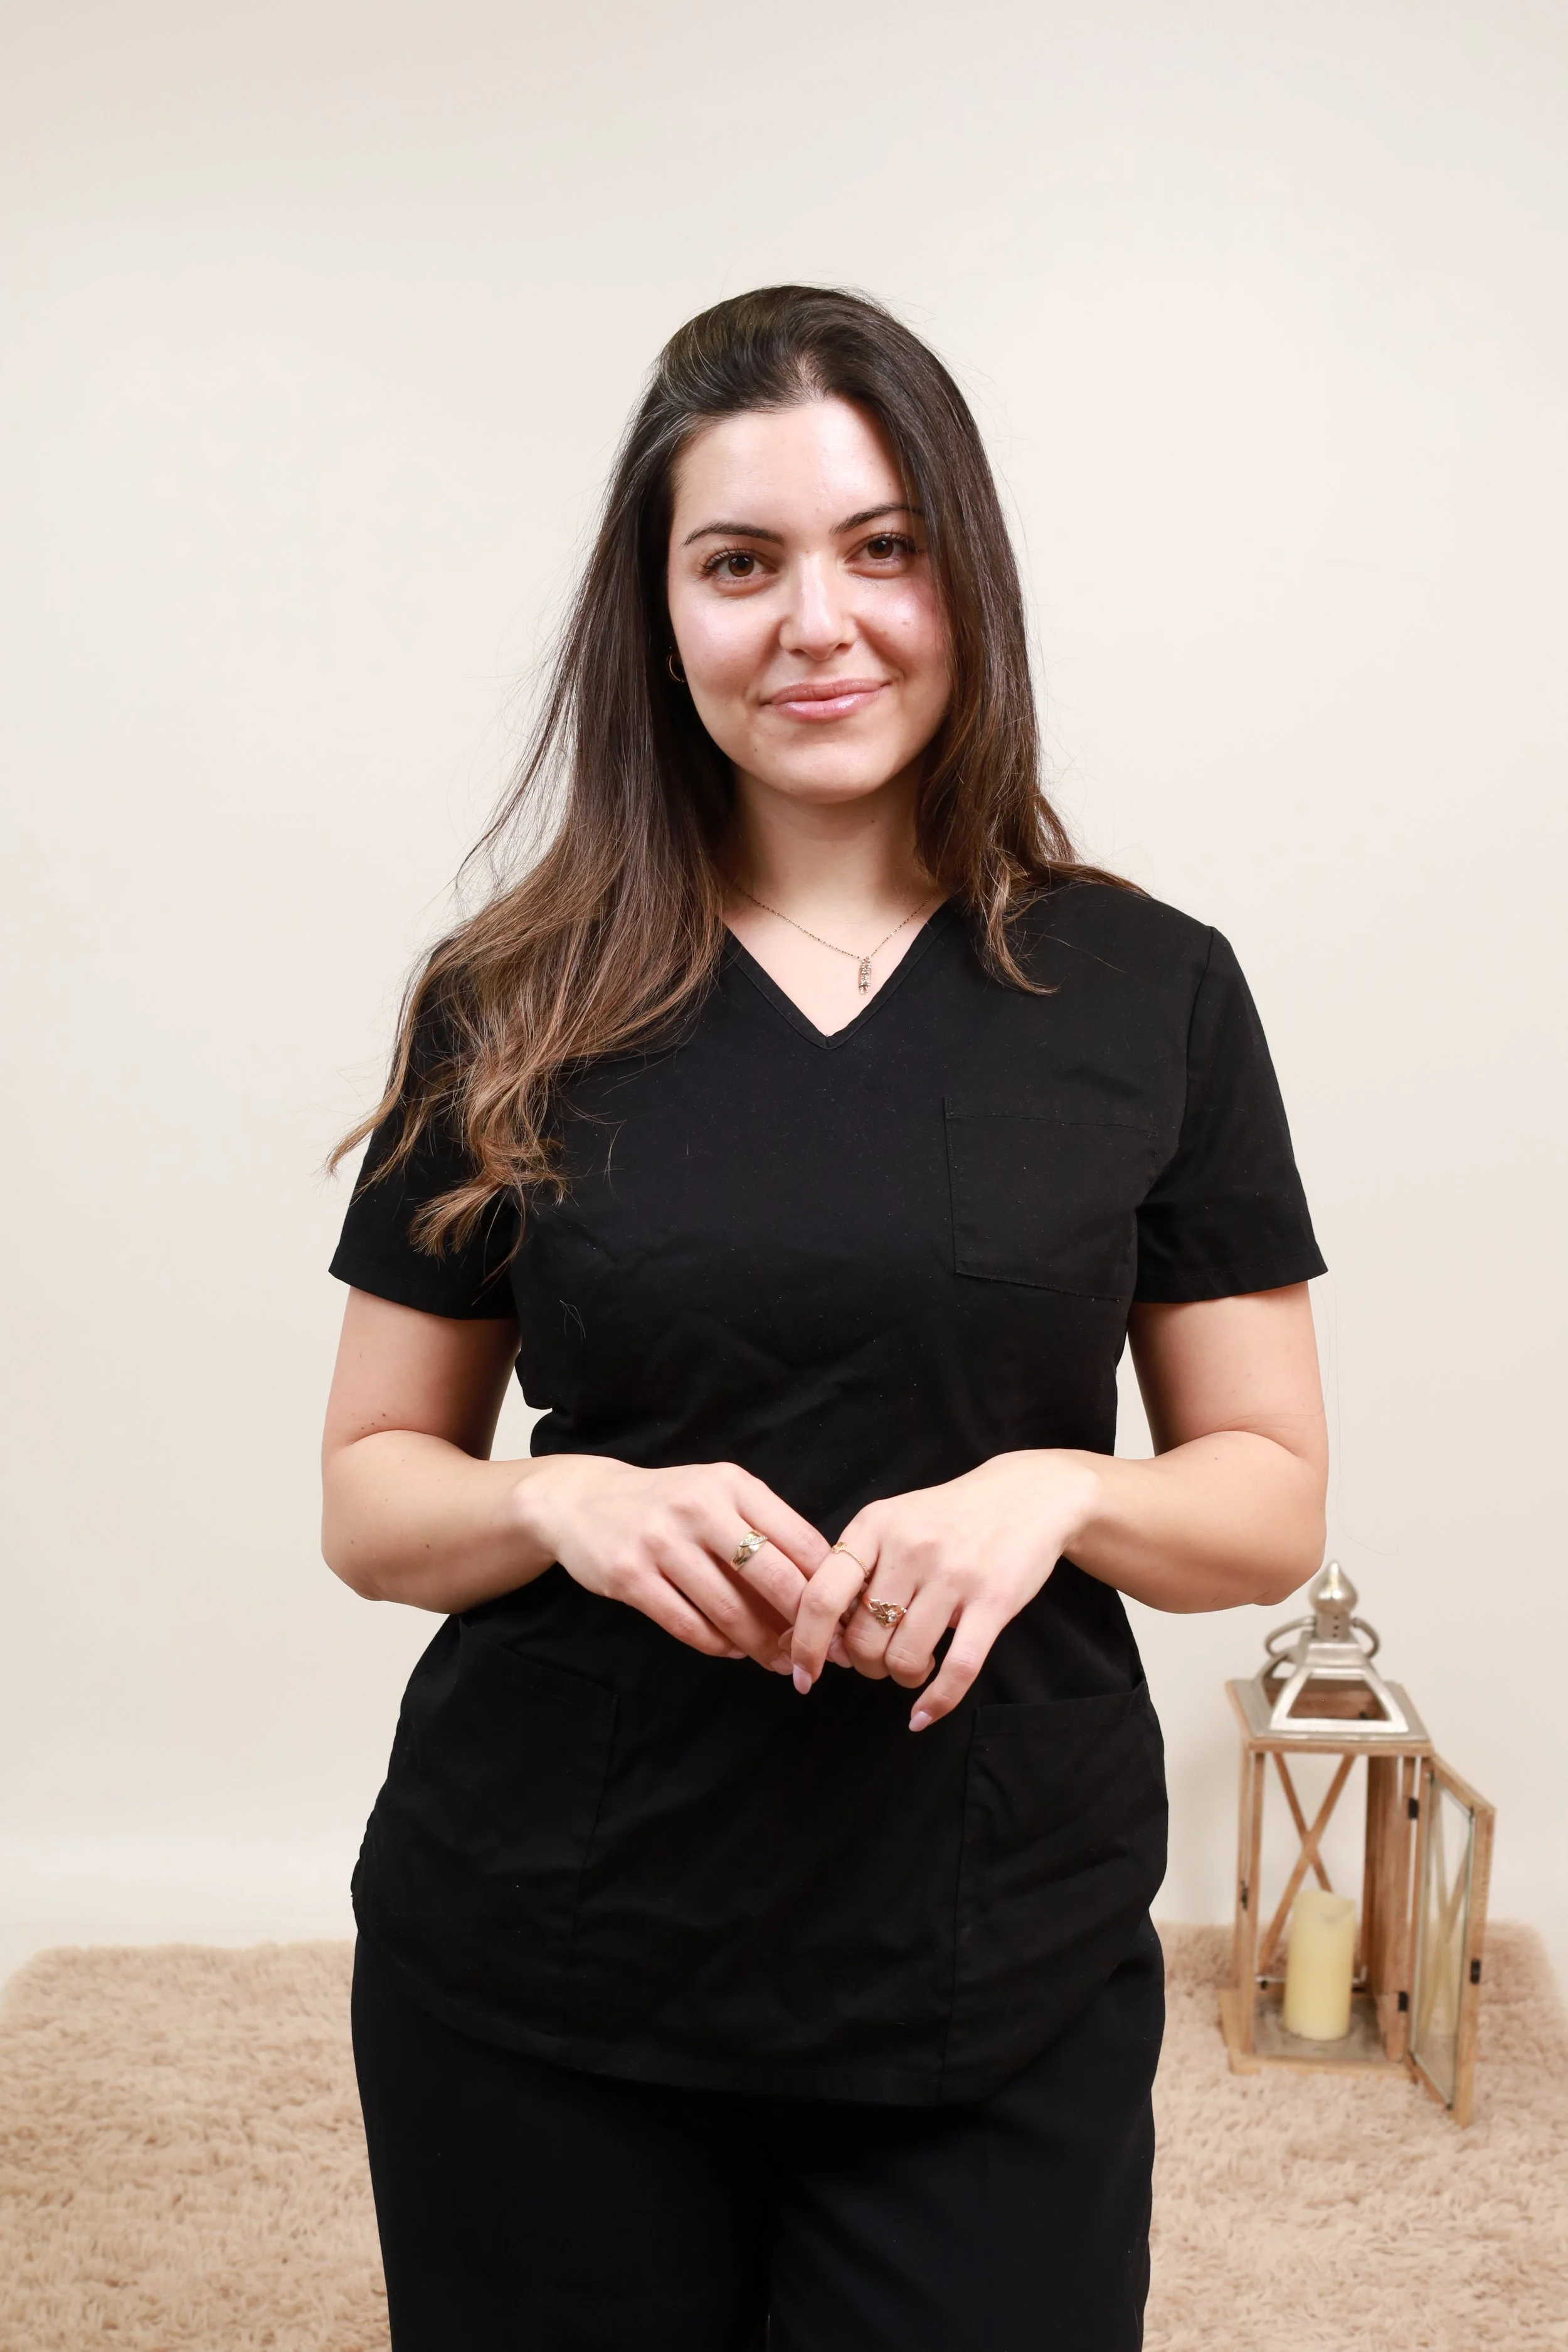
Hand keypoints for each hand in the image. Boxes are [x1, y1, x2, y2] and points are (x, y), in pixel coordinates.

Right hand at [514, 1455, 830, 1667]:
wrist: (582, 1501)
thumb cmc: (668, 1506)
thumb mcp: (718, 1497)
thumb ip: (766, 1532)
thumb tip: (824, 1591)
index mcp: (733, 1484)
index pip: (801, 1540)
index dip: (830, 1587)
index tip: (846, 1621)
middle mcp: (700, 1508)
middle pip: (773, 1578)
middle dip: (805, 1625)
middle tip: (821, 1655)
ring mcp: (661, 1542)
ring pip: (730, 1611)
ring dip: (762, 1647)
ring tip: (781, 1663)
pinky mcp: (630, 1577)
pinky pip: (688, 1626)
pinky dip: (718, 1646)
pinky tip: (733, 1651)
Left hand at [787, 1451, 1103, 1727]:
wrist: (1028, 1495)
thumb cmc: (949, 1517)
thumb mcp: (893, 1521)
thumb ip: (858, 1567)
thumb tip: (823, 1635)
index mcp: (874, 1526)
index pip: (821, 1596)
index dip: (806, 1645)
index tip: (803, 1675)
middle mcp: (910, 1548)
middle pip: (862, 1639)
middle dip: (865, 1664)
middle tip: (882, 1658)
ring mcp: (953, 1574)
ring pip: (904, 1658)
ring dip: (902, 1677)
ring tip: (915, 1663)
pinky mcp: (994, 1599)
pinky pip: (958, 1668)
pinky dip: (936, 1702)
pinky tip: (923, 1715)